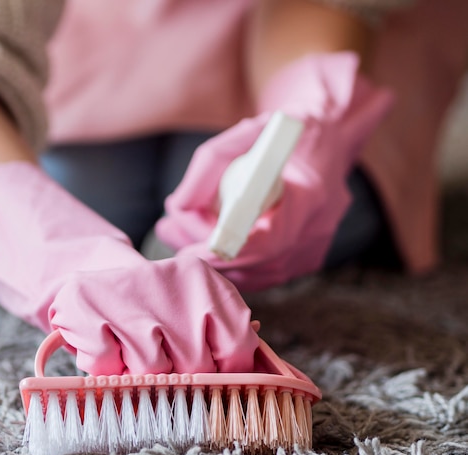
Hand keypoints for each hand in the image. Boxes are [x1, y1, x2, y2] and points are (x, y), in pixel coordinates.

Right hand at [49, 256, 259, 374]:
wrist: (87, 271)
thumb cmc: (148, 304)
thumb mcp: (189, 306)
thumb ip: (224, 332)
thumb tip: (262, 359)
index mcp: (201, 279)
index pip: (237, 343)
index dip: (226, 369)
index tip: (212, 372)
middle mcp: (167, 280)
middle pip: (195, 365)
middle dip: (177, 372)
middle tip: (160, 355)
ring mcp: (124, 294)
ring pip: (151, 371)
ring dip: (138, 371)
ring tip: (128, 346)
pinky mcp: (86, 308)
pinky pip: (109, 369)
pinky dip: (106, 368)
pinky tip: (106, 343)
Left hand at [156, 52, 392, 290]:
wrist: (330, 141)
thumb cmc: (285, 134)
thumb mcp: (246, 133)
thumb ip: (209, 165)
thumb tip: (176, 207)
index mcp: (309, 195)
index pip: (266, 244)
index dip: (225, 253)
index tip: (189, 252)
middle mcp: (315, 231)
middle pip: (251, 266)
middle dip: (204, 253)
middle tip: (169, 230)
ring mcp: (312, 252)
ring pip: (251, 276)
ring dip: (211, 258)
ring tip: (177, 229)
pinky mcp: (306, 262)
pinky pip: (259, 275)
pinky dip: (230, 262)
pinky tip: (204, 237)